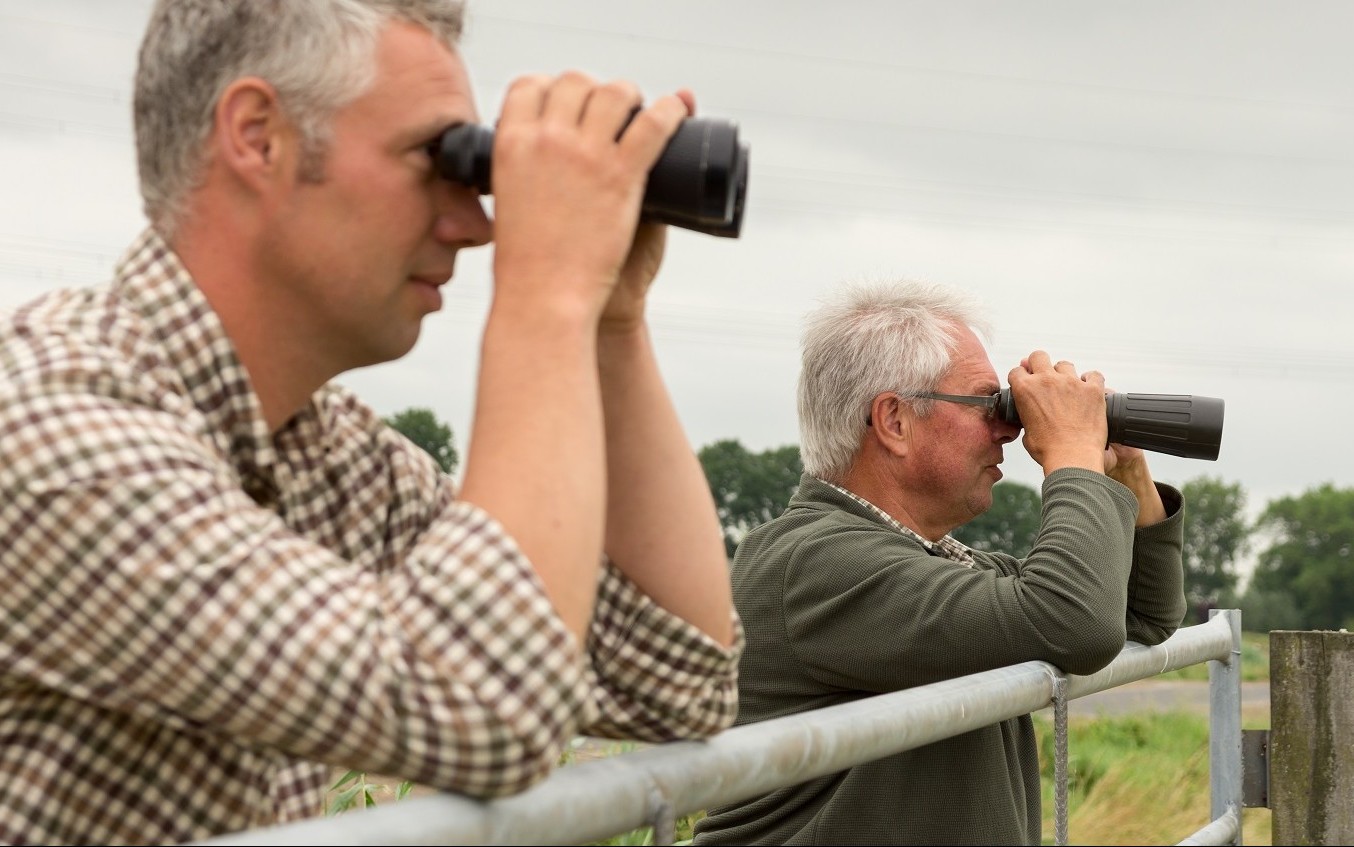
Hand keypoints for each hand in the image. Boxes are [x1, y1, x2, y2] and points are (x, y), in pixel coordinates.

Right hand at [488, 72, 691, 323]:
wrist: (547, 300)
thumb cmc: (530, 263)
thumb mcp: (512, 205)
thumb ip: (527, 176)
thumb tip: (539, 156)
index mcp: (510, 145)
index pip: (528, 87)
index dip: (551, 88)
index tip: (566, 101)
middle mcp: (546, 139)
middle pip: (575, 82)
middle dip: (593, 89)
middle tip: (607, 109)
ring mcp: (585, 154)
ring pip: (615, 94)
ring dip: (630, 94)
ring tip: (638, 109)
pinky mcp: (621, 175)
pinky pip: (654, 125)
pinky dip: (671, 111)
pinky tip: (677, 110)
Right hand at [1008, 351, 1109, 473]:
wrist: (1072, 458)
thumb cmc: (1048, 450)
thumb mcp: (1026, 431)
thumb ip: (1027, 415)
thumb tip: (1031, 414)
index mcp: (1025, 389)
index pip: (1017, 371)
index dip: (1021, 378)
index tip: (1025, 383)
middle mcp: (1047, 380)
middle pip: (1039, 356)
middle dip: (1039, 365)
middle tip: (1044, 378)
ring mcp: (1071, 382)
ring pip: (1065, 364)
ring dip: (1064, 374)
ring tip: (1068, 388)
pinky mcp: (1092, 390)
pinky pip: (1094, 375)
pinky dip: (1091, 380)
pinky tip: (1089, 389)